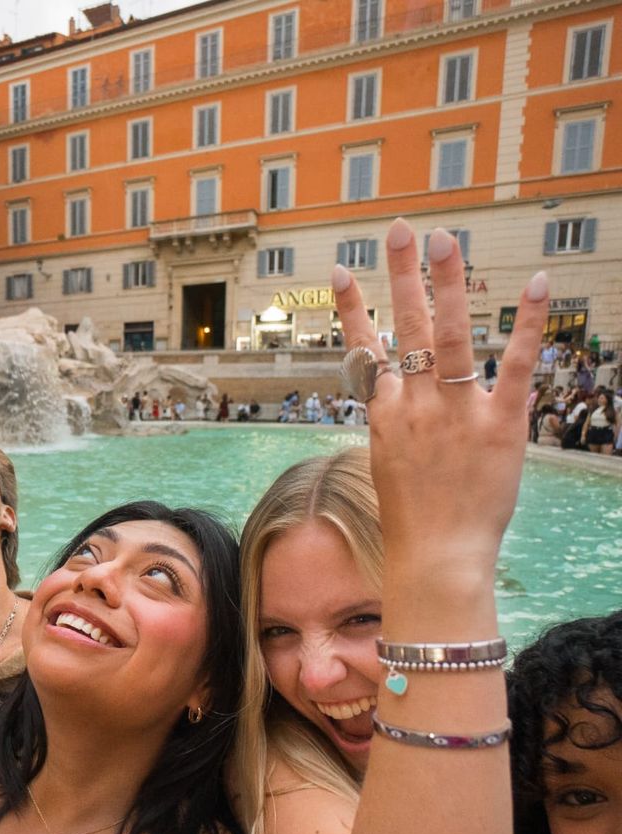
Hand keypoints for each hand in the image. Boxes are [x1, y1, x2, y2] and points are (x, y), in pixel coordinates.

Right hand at [335, 219, 547, 573]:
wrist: (436, 556)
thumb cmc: (413, 518)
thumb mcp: (388, 462)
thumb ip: (393, 419)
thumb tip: (391, 391)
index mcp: (386, 414)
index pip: (367, 348)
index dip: (354, 308)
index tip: (343, 270)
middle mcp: (416, 404)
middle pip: (406, 326)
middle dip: (402, 274)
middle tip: (400, 230)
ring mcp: (456, 411)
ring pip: (449, 335)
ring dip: (445, 283)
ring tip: (444, 239)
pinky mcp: (501, 424)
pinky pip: (515, 365)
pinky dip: (528, 323)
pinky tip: (538, 283)